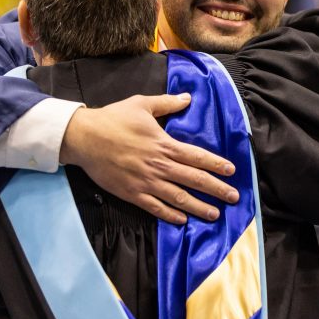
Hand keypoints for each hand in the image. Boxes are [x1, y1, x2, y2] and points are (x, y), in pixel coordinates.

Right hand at [60, 93, 238, 223]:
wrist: (85, 137)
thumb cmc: (113, 118)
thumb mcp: (142, 104)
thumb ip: (167, 103)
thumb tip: (187, 98)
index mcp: (164, 144)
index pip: (197, 156)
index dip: (216, 164)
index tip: (231, 171)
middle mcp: (159, 165)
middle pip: (194, 179)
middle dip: (216, 189)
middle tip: (234, 197)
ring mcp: (146, 182)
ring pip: (178, 198)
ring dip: (199, 207)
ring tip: (215, 214)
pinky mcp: (132, 193)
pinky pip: (155, 207)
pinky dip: (170, 215)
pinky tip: (183, 220)